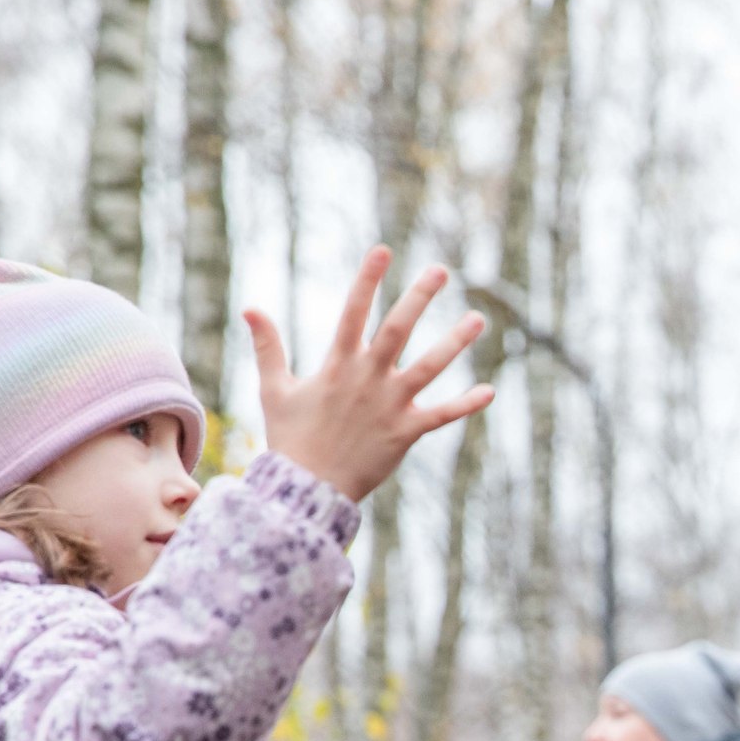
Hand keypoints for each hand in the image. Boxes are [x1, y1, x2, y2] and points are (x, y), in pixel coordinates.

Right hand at [246, 248, 493, 500]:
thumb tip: (250, 307)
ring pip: (428, 368)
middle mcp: (367, 379)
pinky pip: (442, 416)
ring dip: (454, 343)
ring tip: (478, 318)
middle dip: (418, 297)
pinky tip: (489, 391)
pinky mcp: (405, 432)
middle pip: (397, 330)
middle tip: (440, 270)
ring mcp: (389, 405)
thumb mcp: (274, 390)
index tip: (383, 250)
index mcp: (337, 364)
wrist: (306, 489)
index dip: (367, 280)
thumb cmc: (290, 439)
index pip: (353, 312)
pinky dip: (466, 405)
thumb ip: (269, 347)